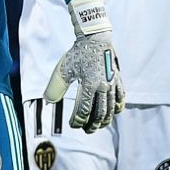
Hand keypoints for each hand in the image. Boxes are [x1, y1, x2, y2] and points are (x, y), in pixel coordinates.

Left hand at [43, 0, 125, 132]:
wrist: (95, 38)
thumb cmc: (77, 54)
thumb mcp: (63, 69)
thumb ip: (55, 86)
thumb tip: (48, 101)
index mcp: (88, 84)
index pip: (84, 109)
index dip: (78, 120)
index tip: (73, 124)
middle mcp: (103, 86)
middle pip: (100, 112)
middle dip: (93, 124)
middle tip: (86, 131)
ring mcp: (112, 83)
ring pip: (111, 108)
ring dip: (105, 120)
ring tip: (99, 126)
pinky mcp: (117, 79)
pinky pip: (120, 97)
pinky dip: (117, 107)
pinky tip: (113, 113)